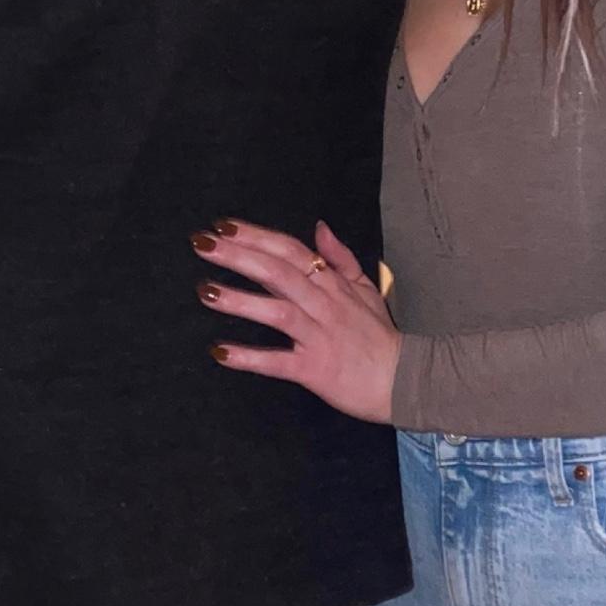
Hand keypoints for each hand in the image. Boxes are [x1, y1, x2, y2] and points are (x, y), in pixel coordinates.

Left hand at [193, 220, 400, 422]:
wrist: (404, 380)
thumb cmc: (379, 335)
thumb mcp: (366, 288)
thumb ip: (340, 257)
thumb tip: (319, 227)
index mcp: (332, 283)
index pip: (290, 250)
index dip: (257, 236)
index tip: (224, 226)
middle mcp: (323, 304)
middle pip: (278, 272)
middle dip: (238, 255)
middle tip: (202, 243)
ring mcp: (319, 336)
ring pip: (277, 312)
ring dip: (240, 300)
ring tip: (206, 291)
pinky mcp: (314, 370)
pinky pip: (278, 362)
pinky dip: (249, 357)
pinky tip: (220, 351)